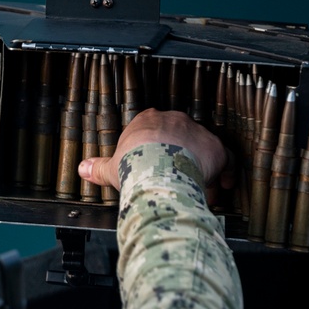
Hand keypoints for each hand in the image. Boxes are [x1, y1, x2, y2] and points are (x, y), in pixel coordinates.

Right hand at [77, 109, 233, 202]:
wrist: (154, 169)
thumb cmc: (133, 166)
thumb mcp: (111, 168)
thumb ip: (98, 167)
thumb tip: (83, 168)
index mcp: (148, 121)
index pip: (156, 130)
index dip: (158, 150)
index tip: (158, 164)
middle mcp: (175, 121)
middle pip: (182, 138)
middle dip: (182, 159)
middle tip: (178, 178)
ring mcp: (196, 132)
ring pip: (203, 148)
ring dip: (202, 167)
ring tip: (200, 188)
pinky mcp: (214, 148)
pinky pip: (225, 158)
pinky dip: (225, 172)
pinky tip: (222, 185)